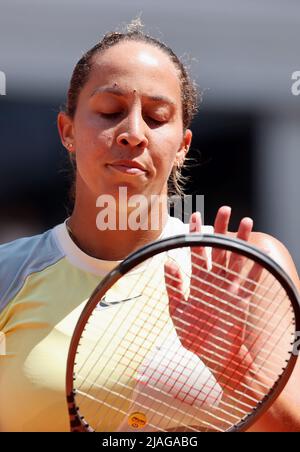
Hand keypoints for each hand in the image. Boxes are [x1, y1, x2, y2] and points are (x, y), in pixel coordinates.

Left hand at [164, 206, 262, 381]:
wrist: (212, 356)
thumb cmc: (193, 334)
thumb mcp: (177, 310)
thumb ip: (173, 287)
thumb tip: (167, 263)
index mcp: (198, 281)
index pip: (197, 252)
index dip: (196, 235)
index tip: (195, 216)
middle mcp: (215, 281)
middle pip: (219, 250)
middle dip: (221, 230)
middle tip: (224, 210)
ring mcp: (229, 289)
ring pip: (236, 260)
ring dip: (241, 242)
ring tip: (246, 222)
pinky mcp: (241, 301)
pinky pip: (249, 282)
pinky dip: (255, 268)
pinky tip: (259, 252)